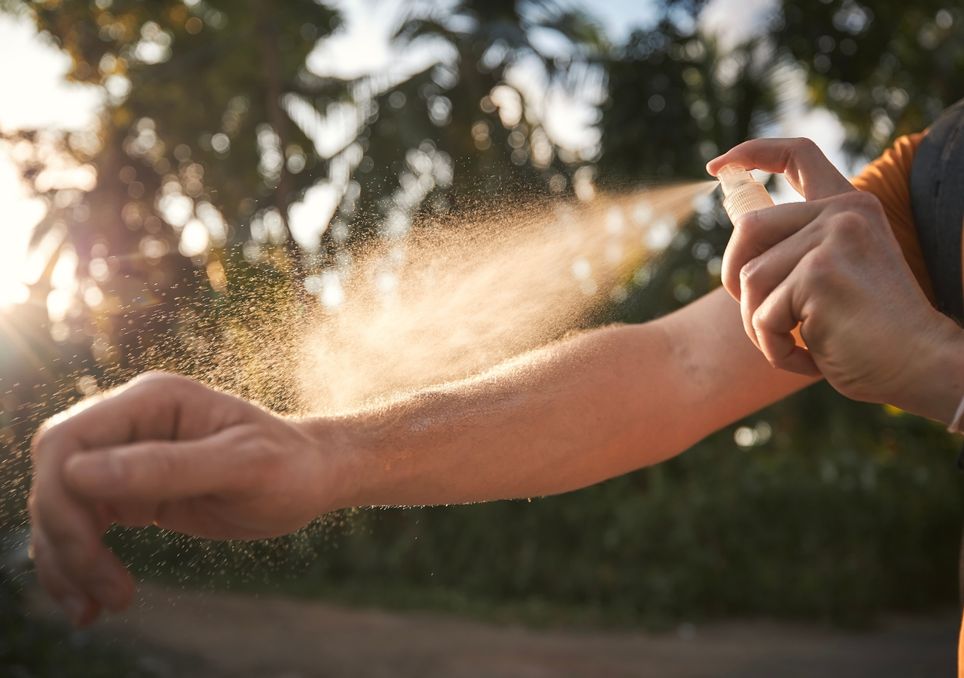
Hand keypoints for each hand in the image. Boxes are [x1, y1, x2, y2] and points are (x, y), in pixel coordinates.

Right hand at [28, 372, 343, 625]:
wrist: (312, 478)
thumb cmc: (288, 465)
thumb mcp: (242, 466)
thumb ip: (167, 467)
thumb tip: (79, 474)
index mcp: (152, 400)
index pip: (68, 441)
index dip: (62, 497)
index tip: (91, 550)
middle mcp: (130, 421)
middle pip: (55, 474)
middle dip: (63, 535)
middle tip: (103, 591)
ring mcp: (127, 455)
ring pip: (61, 504)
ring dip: (65, 559)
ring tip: (95, 608)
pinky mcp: (131, 490)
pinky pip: (82, 523)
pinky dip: (77, 562)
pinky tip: (91, 602)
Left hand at [707, 138, 963, 419]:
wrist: (921, 368)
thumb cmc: (872, 336)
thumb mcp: (836, 276)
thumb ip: (799, 248)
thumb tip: (741, 229)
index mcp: (851, 207)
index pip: (798, 155)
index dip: (751, 153)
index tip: (717, 167)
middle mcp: (844, 213)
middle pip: (748, 228)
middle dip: (735, 276)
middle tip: (762, 317)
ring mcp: (832, 239)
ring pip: (749, 278)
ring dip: (760, 325)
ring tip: (799, 344)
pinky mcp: (818, 274)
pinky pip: (761, 316)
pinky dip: (775, 349)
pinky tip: (812, 359)